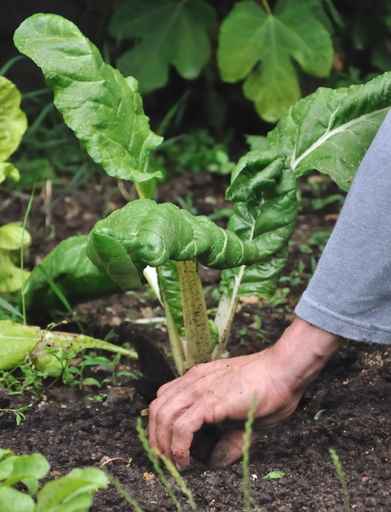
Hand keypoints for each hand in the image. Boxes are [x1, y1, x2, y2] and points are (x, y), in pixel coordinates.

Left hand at [148, 318, 337, 467]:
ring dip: (163, 444)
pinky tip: (186, 459)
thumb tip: (216, 460)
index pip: (164, 398)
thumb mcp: (239, 410)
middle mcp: (194, 381)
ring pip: (163, 416)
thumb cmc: (269, 388)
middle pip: (157, 408)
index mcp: (198, 378)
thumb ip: (225, 431)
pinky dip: (178, 446)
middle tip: (166, 460)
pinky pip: (181, 426)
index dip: (161, 423)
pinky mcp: (210, 402)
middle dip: (156, 437)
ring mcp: (200, 389)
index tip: (167, 444)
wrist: (284, 370)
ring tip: (176, 463)